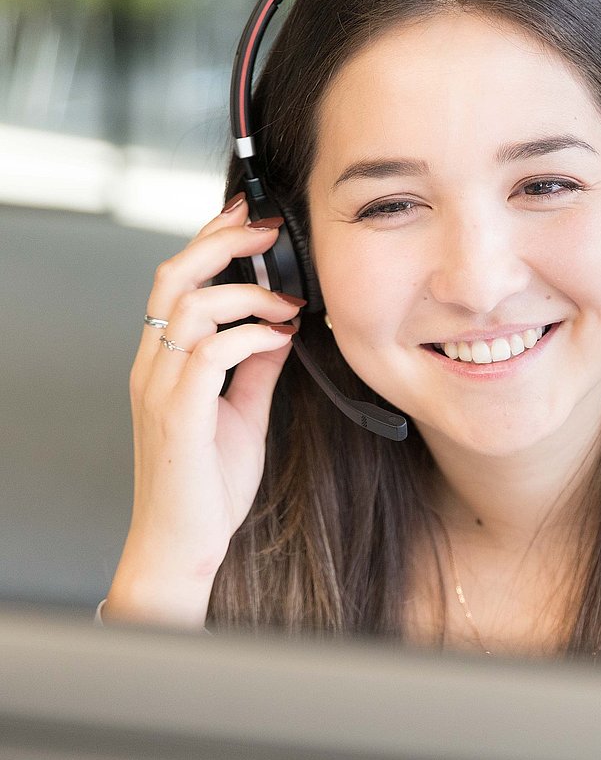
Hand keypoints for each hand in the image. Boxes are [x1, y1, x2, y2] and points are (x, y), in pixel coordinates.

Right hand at [105, 194, 304, 626]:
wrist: (184, 542)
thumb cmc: (208, 484)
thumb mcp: (242, 413)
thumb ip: (255, 369)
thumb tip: (278, 330)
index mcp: (163, 361)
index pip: (176, 283)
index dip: (208, 240)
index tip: (247, 216)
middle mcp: (152, 366)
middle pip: (174, 278)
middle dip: (223, 242)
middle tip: (267, 229)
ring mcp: (161, 389)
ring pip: (190, 308)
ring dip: (247, 294)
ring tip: (287, 306)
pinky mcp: (178, 414)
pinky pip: (210, 354)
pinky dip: (251, 336)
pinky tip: (281, 339)